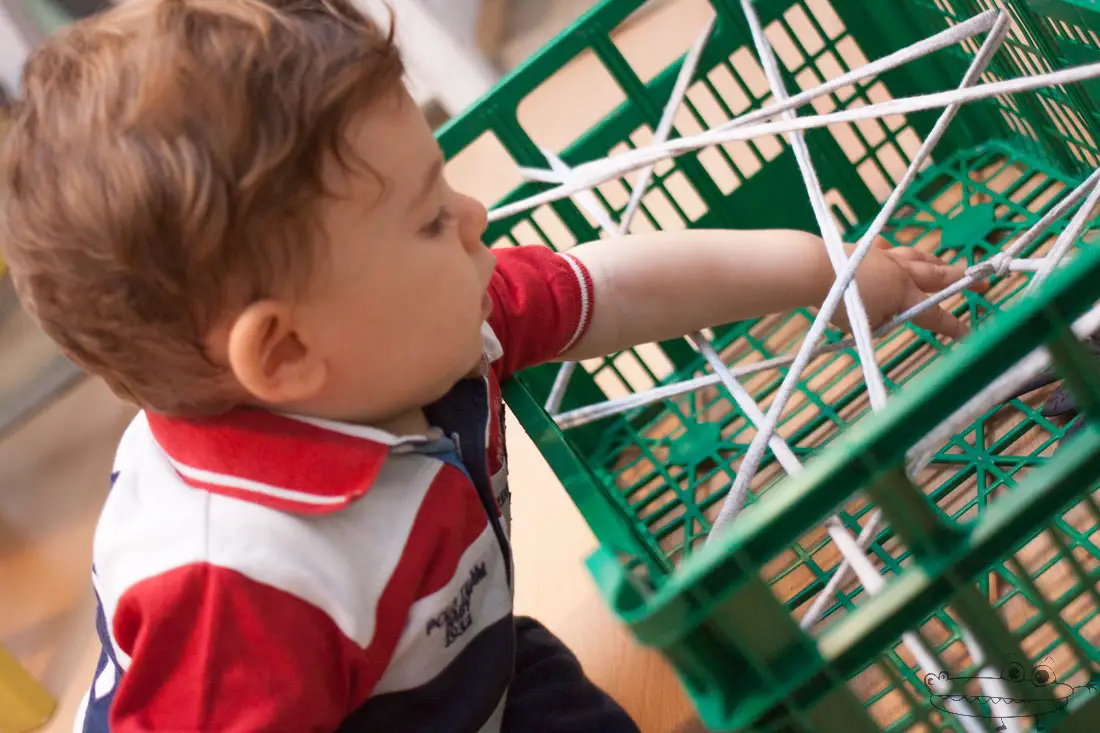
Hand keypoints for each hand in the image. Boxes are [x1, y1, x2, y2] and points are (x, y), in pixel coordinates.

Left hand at [828, 238, 988, 339]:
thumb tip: (881, 314)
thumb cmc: (840, 301)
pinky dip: (890, 250)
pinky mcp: (865, 249)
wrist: (815, 268)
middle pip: (938, 275)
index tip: (970, 334)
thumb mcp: (865, 324)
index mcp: (905, 295)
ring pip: (917, 257)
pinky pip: (884, 248)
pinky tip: (888, 248)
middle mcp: (901, 272)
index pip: (935, 315)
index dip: (953, 326)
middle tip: (983, 280)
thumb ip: (879, 321)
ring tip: (943, 264)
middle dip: (962, 279)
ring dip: (933, 261)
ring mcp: (884, 257)